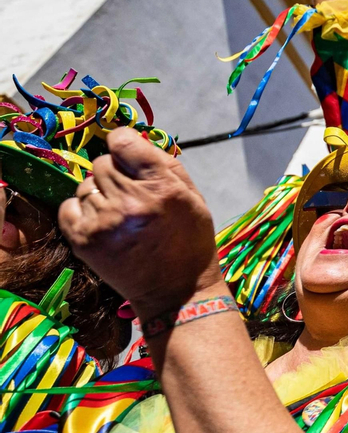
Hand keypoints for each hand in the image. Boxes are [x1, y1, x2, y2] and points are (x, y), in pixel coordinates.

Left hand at [57, 129, 223, 320]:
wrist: (177, 292)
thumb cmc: (189, 242)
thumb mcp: (193, 197)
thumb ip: (164, 164)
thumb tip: (131, 140)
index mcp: (162, 187)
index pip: (123, 142)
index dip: (123, 144)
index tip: (127, 153)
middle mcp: (131, 201)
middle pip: (102, 163)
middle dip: (115, 174)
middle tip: (130, 195)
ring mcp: (104, 221)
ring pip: (85, 185)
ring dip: (99, 194)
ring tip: (119, 214)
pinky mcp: (84, 239)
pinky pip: (69, 205)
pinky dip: (81, 210)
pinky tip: (102, 222)